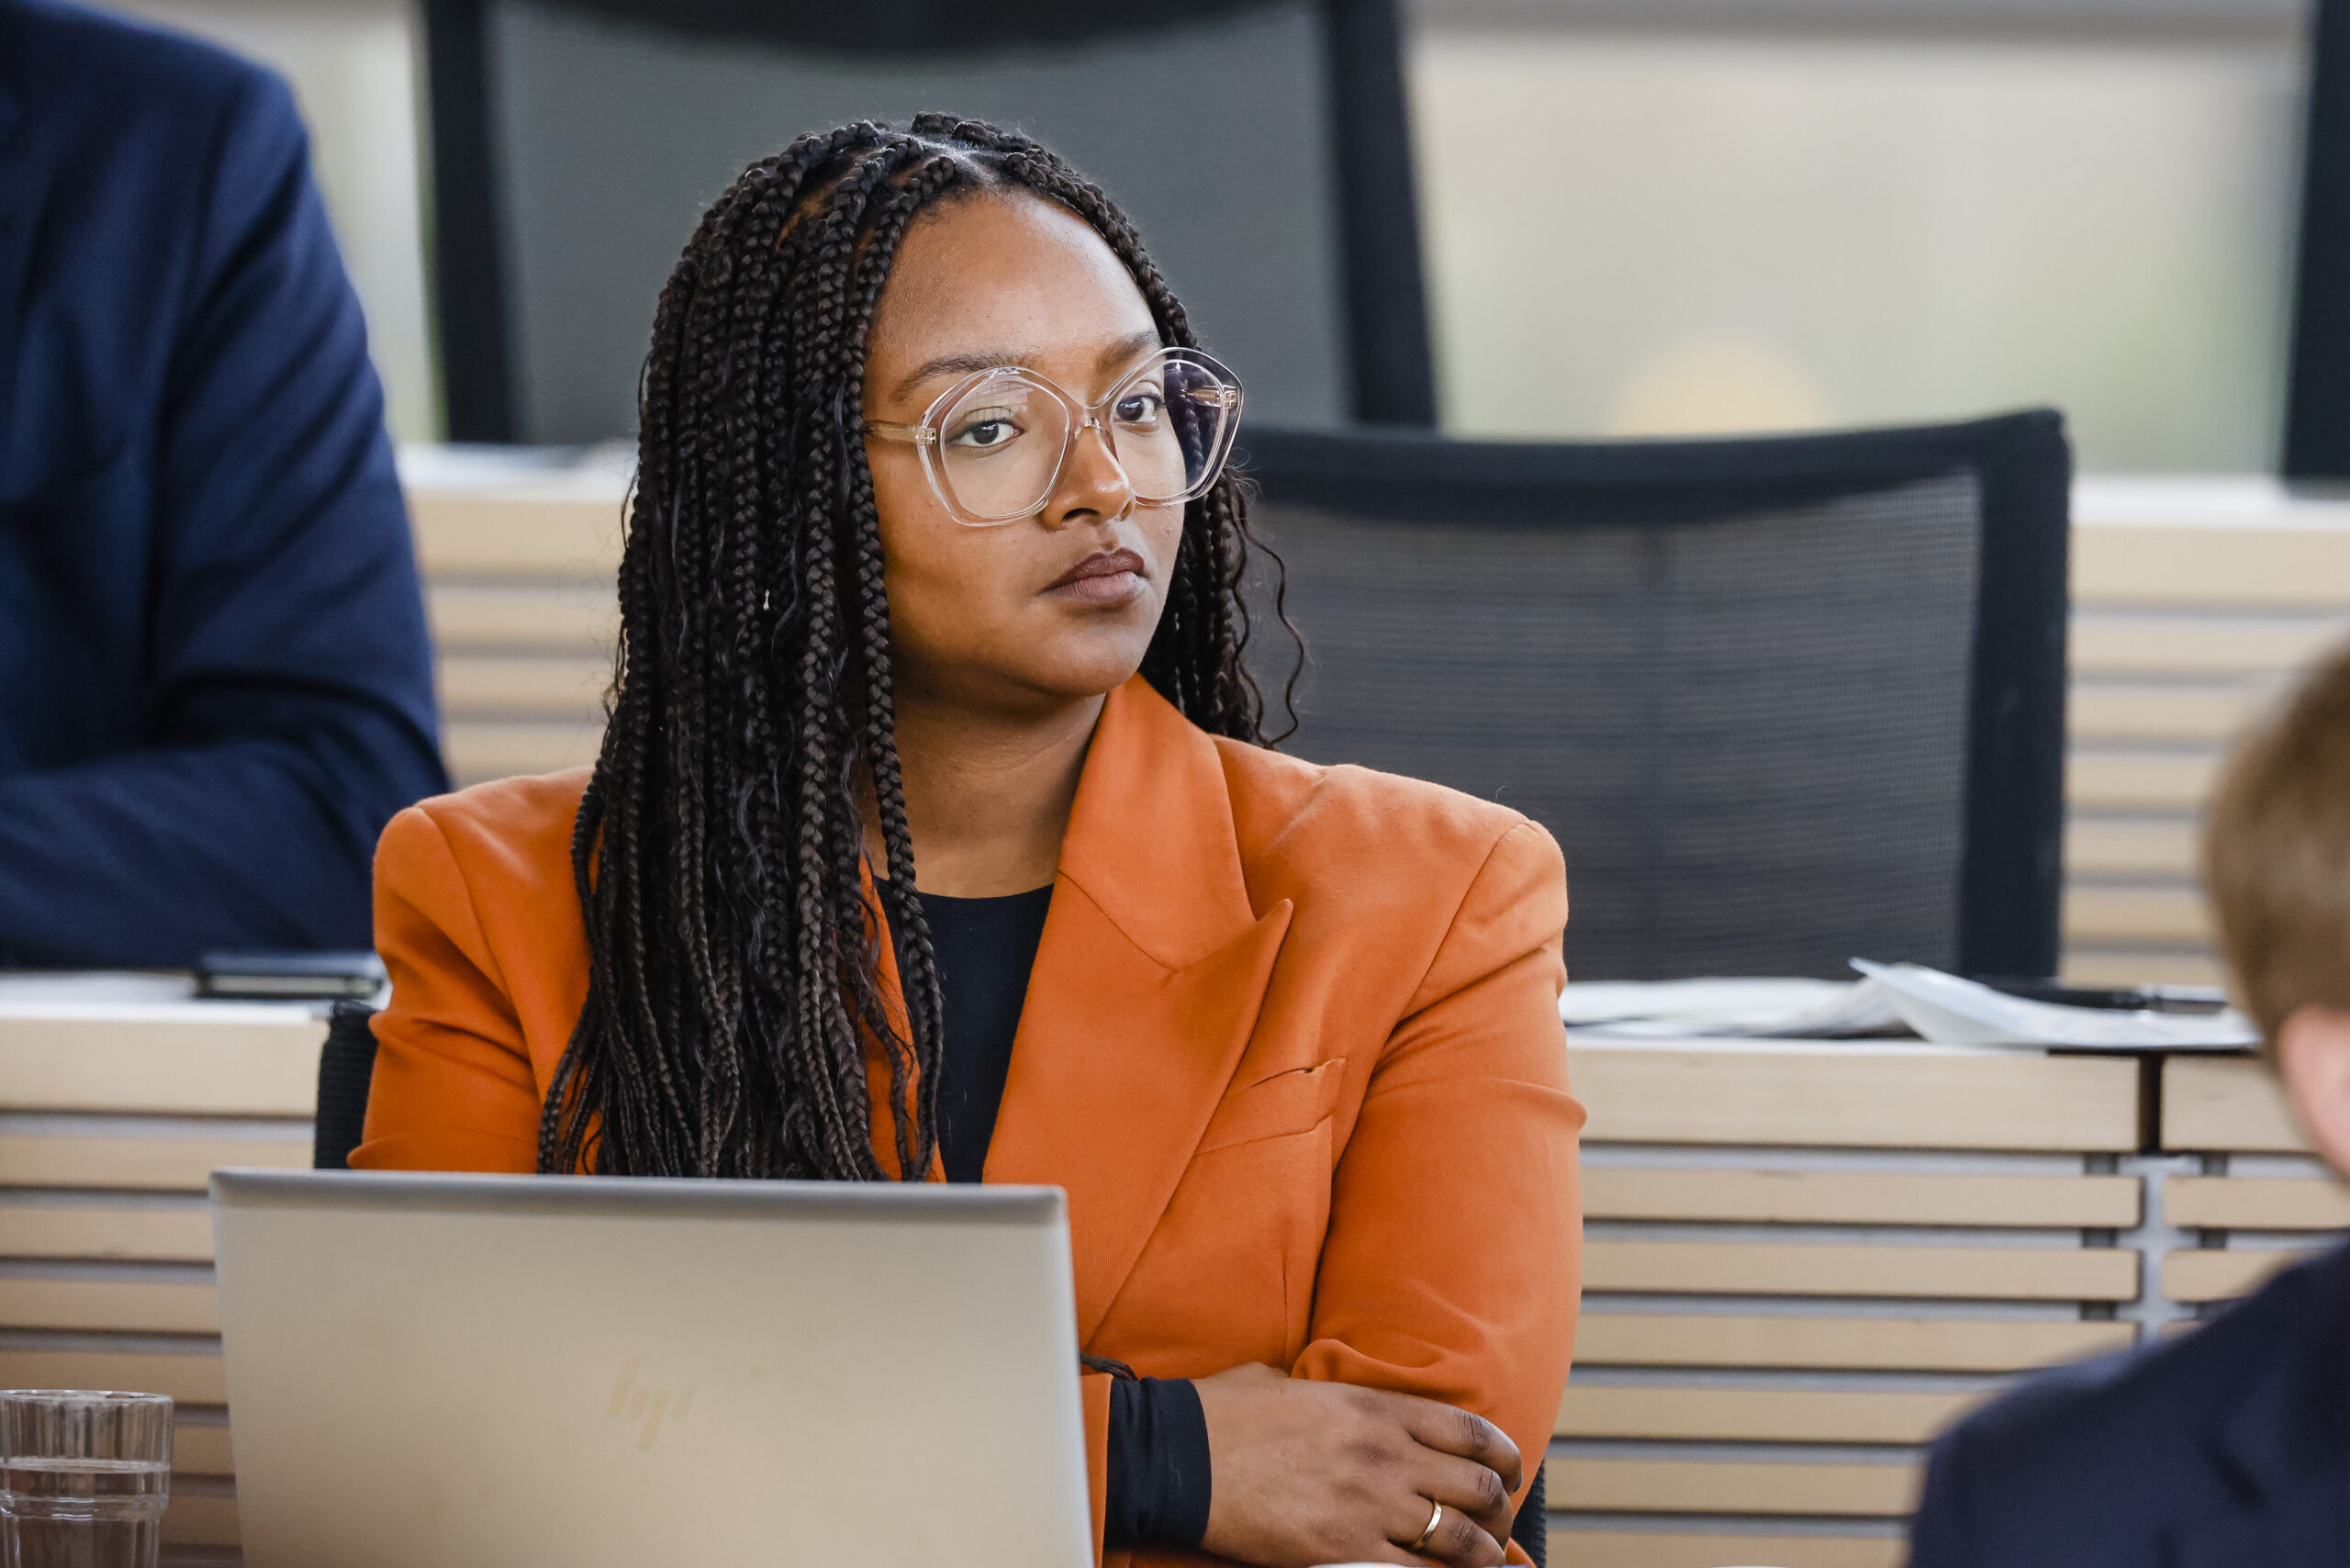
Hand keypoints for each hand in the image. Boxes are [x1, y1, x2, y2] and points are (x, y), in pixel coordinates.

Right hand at [1191, 1361, 1522, 1567]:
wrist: (1179, 1455)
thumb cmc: (1222, 1413)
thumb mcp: (1284, 1381)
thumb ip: (1324, 1391)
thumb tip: (1325, 1397)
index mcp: (1373, 1407)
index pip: (1471, 1431)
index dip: (1505, 1456)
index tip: (1511, 1470)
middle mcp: (1385, 1455)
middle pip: (1479, 1486)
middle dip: (1499, 1509)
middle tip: (1495, 1522)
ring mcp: (1369, 1506)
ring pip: (1461, 1539)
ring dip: (1481, 1556)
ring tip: (1482, 1563)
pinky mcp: (1343, 1551)